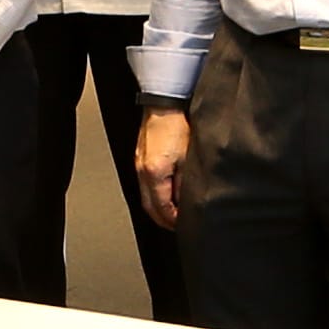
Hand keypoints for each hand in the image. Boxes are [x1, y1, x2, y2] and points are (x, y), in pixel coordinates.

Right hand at [133, 106, 187, 229]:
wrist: (164, 104)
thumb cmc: (178, 125)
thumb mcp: (189, 158)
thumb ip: (186, 182)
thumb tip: (187, 200)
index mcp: (155, 174)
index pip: (163, 208)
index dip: (174, 221)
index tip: (184, 225)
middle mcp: (142, 172)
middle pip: (150, 207)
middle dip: (163, 219)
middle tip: (177, 225)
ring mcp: (139, 165)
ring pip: (145, 197)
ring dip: (158, 208)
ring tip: (173, 212)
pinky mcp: (140, 158)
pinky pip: (145, 185)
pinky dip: (154, 194)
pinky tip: (165, 192)